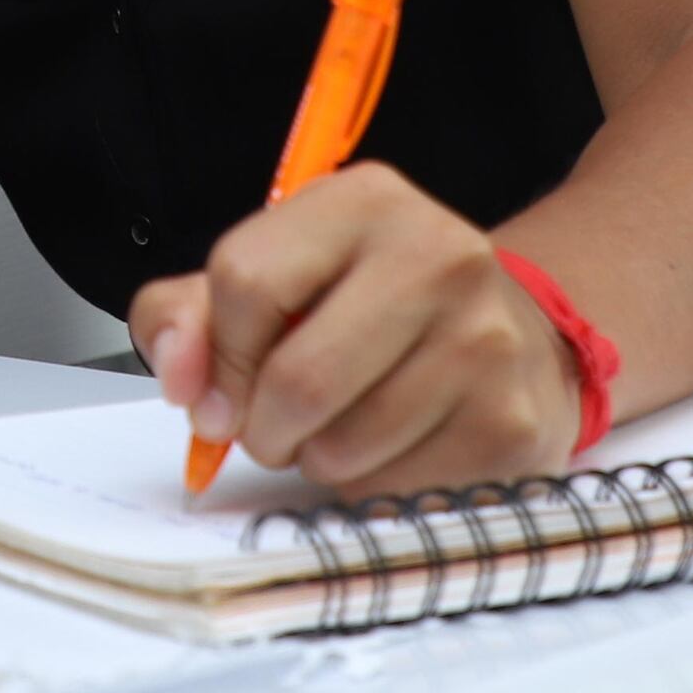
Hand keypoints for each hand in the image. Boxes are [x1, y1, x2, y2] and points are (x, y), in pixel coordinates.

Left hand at [127, 165, 577, 495]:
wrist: (511, 337)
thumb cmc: (369, 307)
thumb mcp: (273, 278)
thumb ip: (189, 315)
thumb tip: (181, 377)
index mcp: (366, 202)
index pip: (247, 280)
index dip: (216, 355)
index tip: (219, 388)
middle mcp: (439, 255)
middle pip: (297, 379)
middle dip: (262, 427)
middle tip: (272, 426)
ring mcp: (486, 340)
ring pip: (342, 445)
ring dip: (315, 459)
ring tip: (339, 427)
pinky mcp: (508, 423)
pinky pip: (393, 490)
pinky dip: (368, 486)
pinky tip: (392, 447)